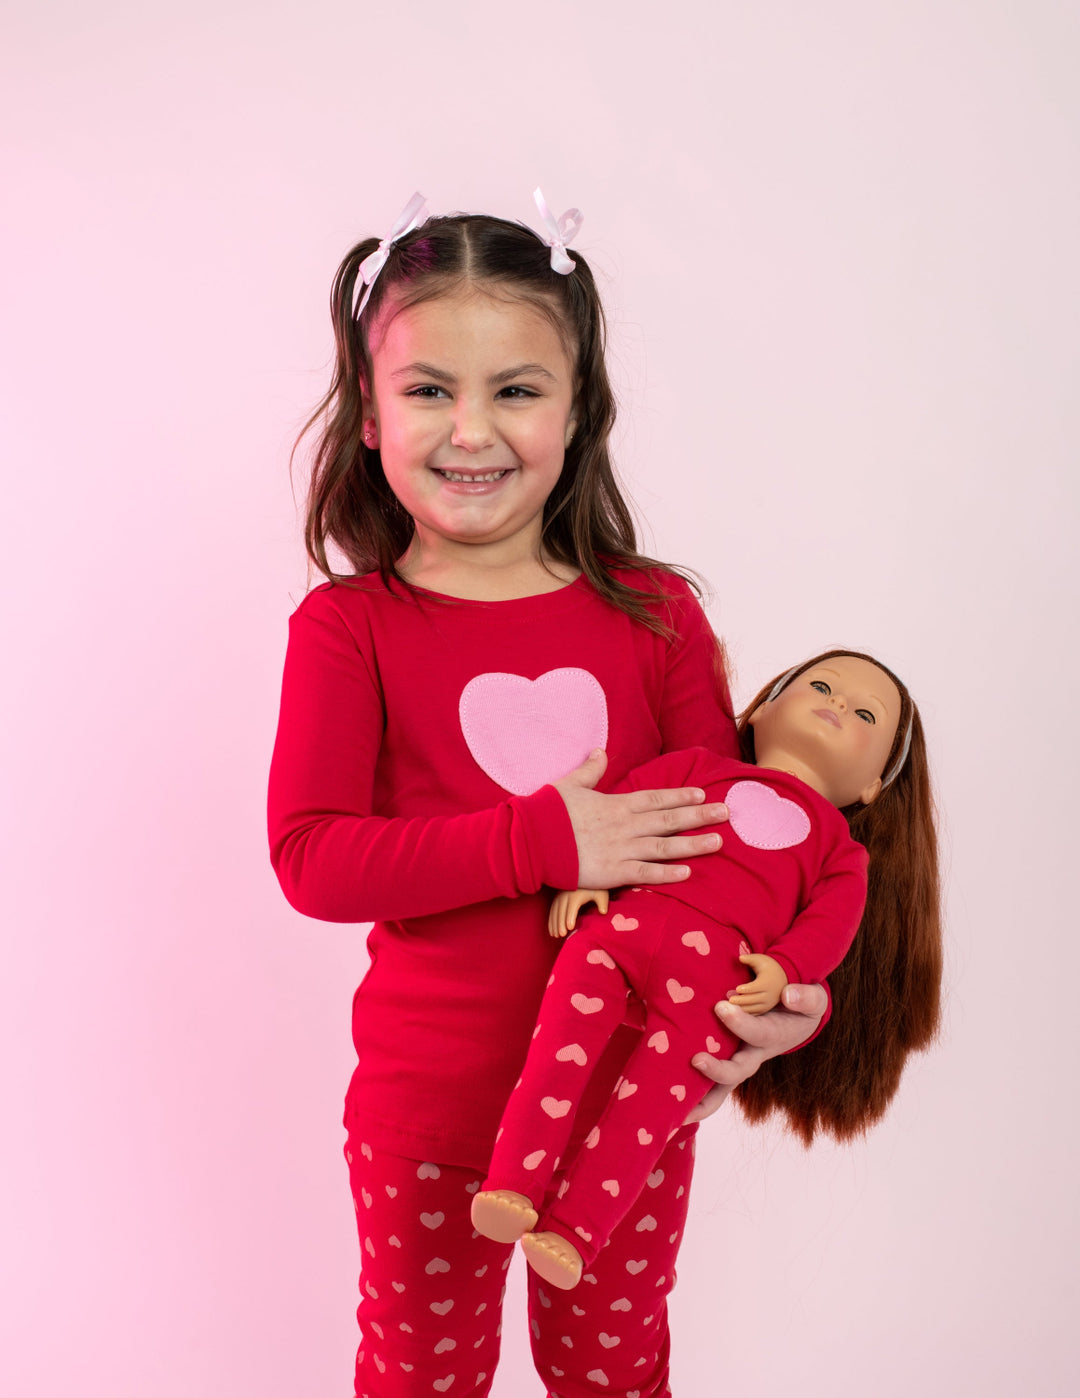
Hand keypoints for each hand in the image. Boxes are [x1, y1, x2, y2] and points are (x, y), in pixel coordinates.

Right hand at [548, 888, 608, 937]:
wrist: (586, 876)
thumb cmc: (595, 888)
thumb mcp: (601, 894)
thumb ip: (602, 903)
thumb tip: (603, 912)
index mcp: (576, 894)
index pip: (572, 907)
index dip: (570, 917)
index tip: (569, 928)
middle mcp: (565, 895)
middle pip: (561, 911)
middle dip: (560, 923)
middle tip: (561, 935)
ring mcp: (559, 896)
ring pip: (555, 912)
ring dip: (554, 924)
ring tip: (555, 936)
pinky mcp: (557, 898)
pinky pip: (552, 910)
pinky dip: (551, 921)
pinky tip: (552, 930)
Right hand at [553, 750, 727, 890]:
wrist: (530, 841)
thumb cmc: (547, 813)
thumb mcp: (569, 785)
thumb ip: (589, 770)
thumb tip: (600, 751)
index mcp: (616, 804)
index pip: (656, 798)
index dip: (681, 796)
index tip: (702, 793)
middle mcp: (624, 825)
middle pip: (669, 819)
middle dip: (699, 816)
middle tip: (726, 813)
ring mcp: (621, 849)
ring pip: (665, 846)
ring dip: (693, 844)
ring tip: (718, 842)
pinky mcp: (612, 872)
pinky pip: (645, 873)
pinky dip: (667, 874)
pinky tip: (688, 873)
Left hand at [682, 983, 828, 1124]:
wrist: (796, 1017)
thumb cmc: (801, 1005)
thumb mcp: (814, 999)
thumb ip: (806, 997)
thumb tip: (789, 996)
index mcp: (773, 1036)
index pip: (757, 1033)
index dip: (740, 1023)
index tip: (721, 1007)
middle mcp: (754, 1055)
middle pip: (737, 1070)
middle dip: (718, 1070)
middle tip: (697, 1060)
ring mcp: (739, 1061)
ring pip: (721, 1087)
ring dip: (701, 1099)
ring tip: (678, 1111)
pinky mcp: (727, 1062)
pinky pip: (711, 1088)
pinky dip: (694, 1100)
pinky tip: (673, 1108)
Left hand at [728, 953, 787, 1013]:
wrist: (782, 979)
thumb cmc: (767, 967)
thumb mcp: (760, 960)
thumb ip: (749, 959)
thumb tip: (740, 958)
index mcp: (767, 983)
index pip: (756, 987)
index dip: (747, 988)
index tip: (737, 988)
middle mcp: (769, 995)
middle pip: (754, 999)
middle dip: (741, 1000)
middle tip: (729, 999)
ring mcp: (768, 1003)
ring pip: (754, 1008)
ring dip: (741, 1008)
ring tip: (730, 1004)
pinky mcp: (765, 1009)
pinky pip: (755, 1014)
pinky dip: (745, 1013)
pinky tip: (735, 1010)